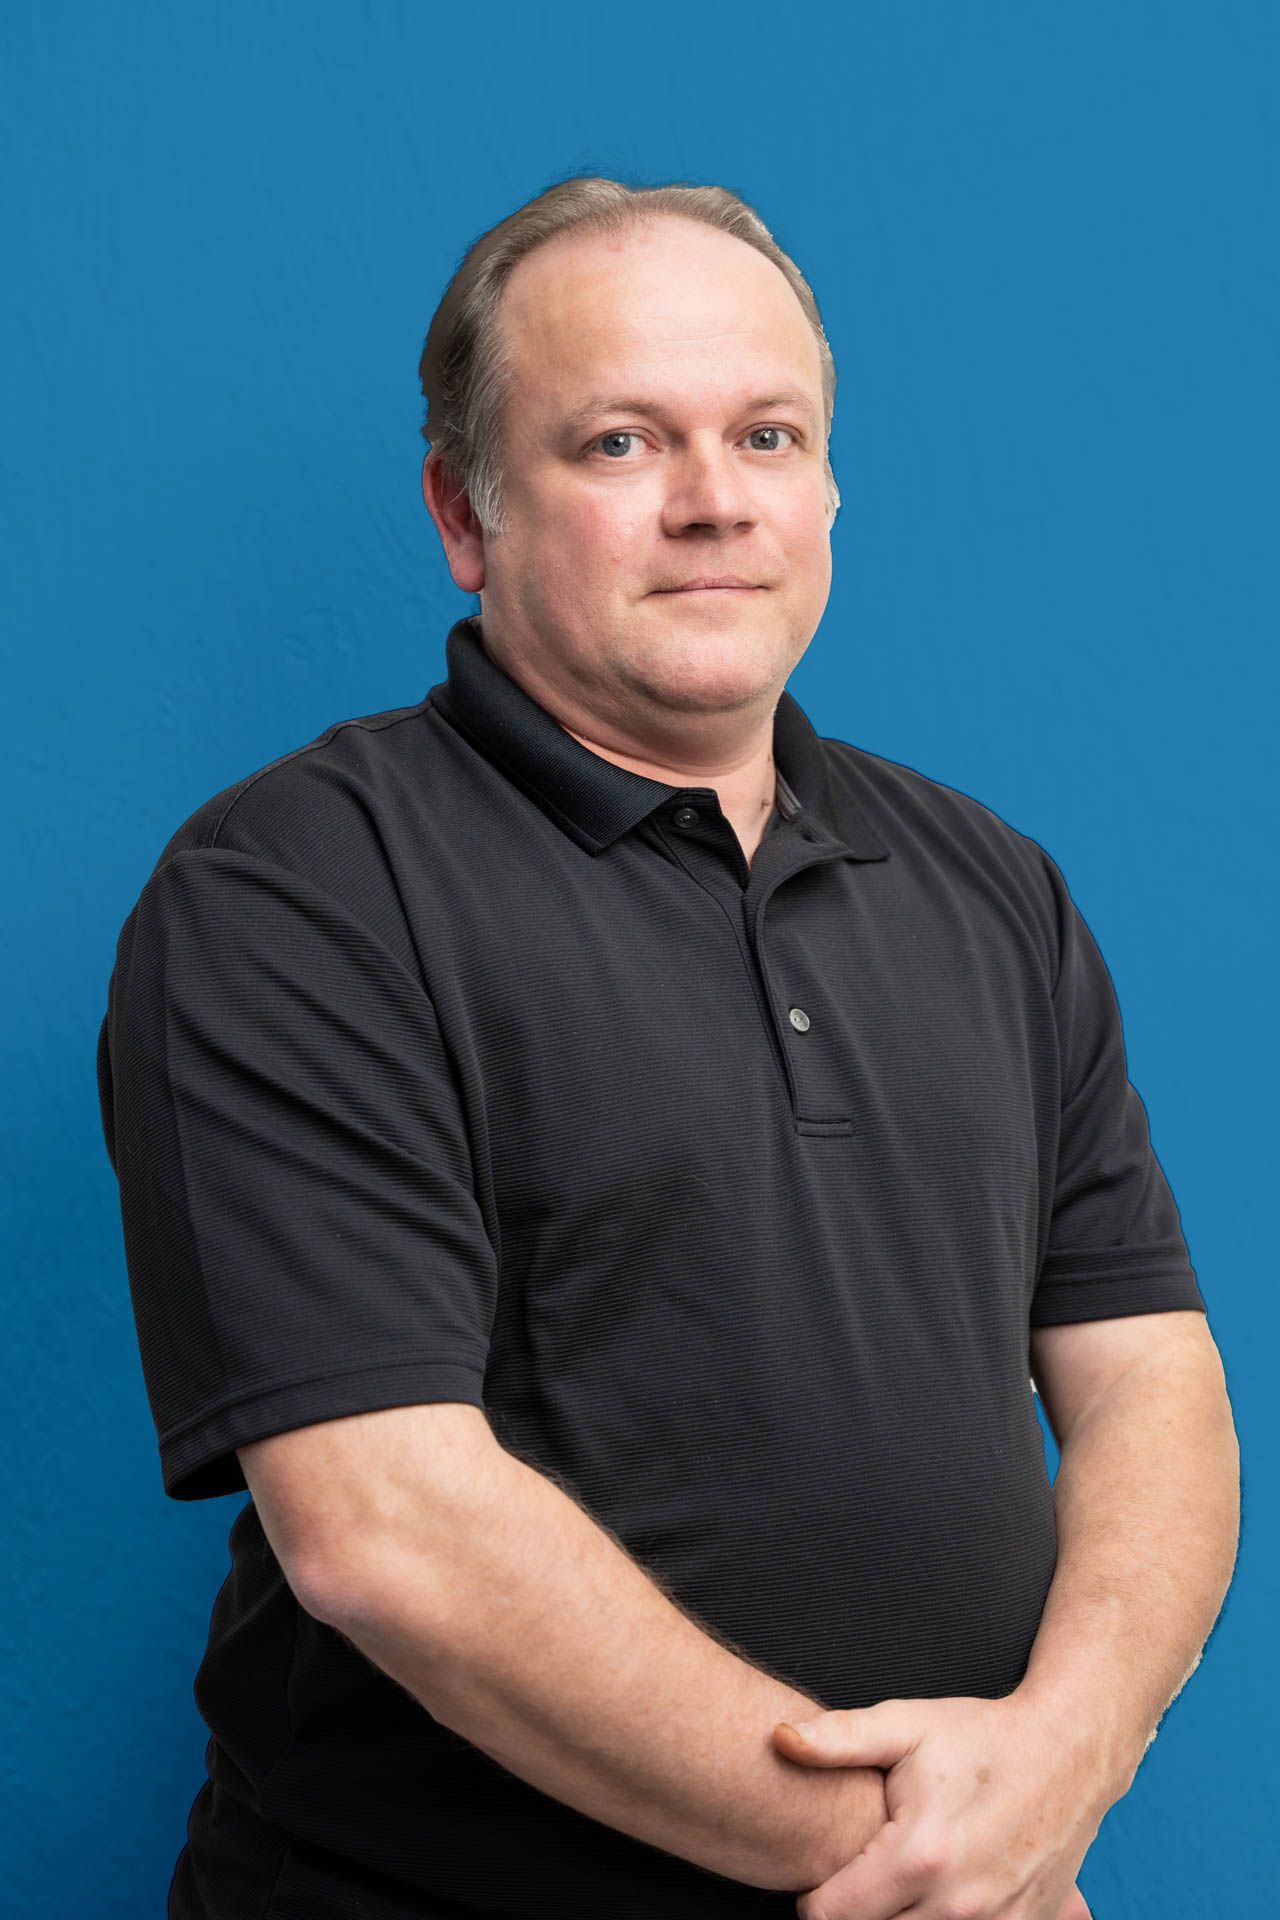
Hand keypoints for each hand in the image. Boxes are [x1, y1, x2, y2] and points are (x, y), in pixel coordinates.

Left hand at [772, 1693, 1107, 1919]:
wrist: (1069, 1753)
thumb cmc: (981, 1737)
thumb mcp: (906, 1726)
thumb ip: (840, 1739)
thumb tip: (779, 1739)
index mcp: (918, 1857)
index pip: (830, 1915)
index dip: (814, 1895)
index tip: (823, 1871)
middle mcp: (957, 1906)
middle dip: (856, 1912)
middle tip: (860, 1877)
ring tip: (897, 1885)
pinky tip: (935, 1896)